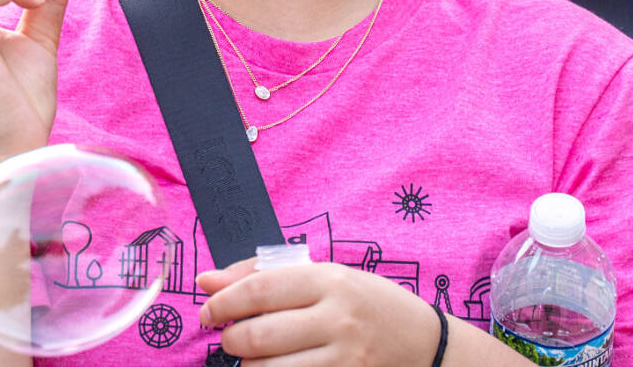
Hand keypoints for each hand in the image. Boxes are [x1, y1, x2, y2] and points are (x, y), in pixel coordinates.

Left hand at [198, 258, 441, 366]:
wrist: (427, 344)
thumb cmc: (365, 303)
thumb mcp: (324, 276)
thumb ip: (261, 276)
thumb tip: (205, 280)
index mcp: (329, 280)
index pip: (258, 291)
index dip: (222, 303)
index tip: (207, 311)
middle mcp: (338, 320)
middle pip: (259, 336)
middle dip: (231, 340)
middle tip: (229, 337)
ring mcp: (346, 359)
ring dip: (249, 366)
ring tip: (253, 356)